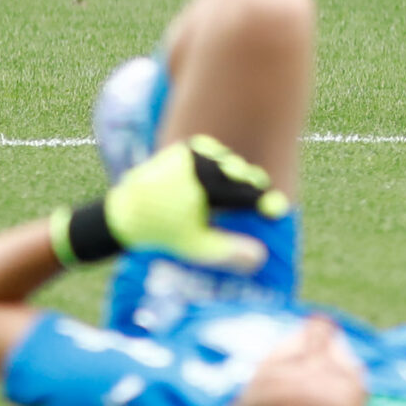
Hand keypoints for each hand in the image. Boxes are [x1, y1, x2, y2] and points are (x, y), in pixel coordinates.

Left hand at [105, 136, 289, 271]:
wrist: (127, 213)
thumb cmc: (163, 234)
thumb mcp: (196, 248)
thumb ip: (228, 252)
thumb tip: (260, 256)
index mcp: (205, 187)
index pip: (246, 193)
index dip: (264, 202)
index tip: (278, 210)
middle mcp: (199, 165)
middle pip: (240, 172)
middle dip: (250, 187)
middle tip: (258, 201)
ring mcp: (190, 154)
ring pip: (226, 160)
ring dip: (234, 174)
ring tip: (235, 191)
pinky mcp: (182, 149)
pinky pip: (211, 151)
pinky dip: (218, 163)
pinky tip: (216, 177)